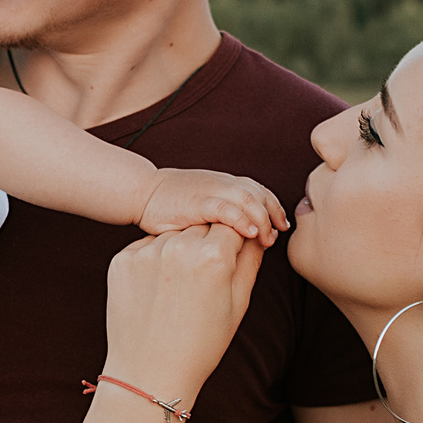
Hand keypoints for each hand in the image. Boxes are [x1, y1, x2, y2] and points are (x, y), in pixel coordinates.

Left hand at [102, 226, 266, 410]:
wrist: (149, 373)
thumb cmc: (200, 344)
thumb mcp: (237, 303)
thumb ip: (250, 259)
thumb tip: (257, 233)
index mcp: (213, 255)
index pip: (232, 225)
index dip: (234, 242)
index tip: (229, 261)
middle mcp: (178, 246)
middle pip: (201, 227)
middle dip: (206, 246)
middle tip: (201, 283)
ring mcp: (145, 252)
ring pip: (172, 235)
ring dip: (178, 251)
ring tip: (177, 291)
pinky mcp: (121, 260)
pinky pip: (146, 248)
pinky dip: (153, 262)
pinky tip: (157, 292)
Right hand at [138, 168, 285, 245]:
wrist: (142, 192)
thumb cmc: (170, 205)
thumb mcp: (202, 205)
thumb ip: (222, 214)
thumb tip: (242, 236)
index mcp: (225, 182)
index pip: (260, 191)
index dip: (274, 208)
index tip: (281, 227)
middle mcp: (222, 183)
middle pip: (259, 194)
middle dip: (272, 216)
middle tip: (274, 238)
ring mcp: (210, 190)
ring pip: (248, 200)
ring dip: (262, 220)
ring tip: (265, 240)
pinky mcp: (198, 202)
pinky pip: (226, 209)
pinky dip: (242, 221)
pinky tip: (249, 234)